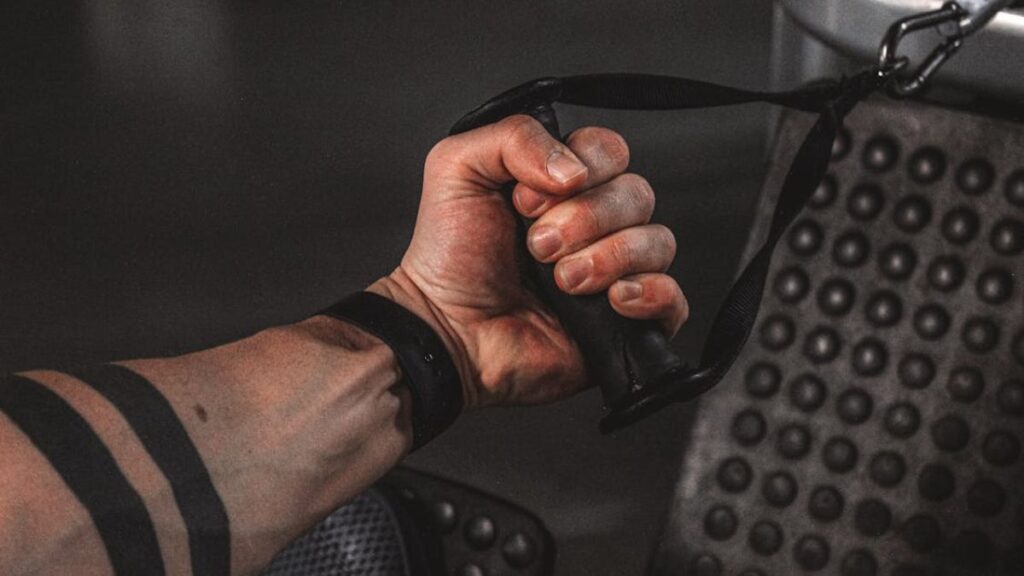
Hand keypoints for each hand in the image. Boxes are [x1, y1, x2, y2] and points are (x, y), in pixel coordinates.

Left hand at [368, 115, 687, 408]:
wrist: (446, 331)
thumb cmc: (448, 258)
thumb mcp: (457, 168)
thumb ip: (514, 135)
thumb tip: (575, 166)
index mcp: (563, 186)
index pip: (611, 152)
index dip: (582, 168)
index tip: (527, 200)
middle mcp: (595, 225)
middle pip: (637, 194)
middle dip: (585, 219)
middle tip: (537, 246)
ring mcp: (614, 274)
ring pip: (658, 242)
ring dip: (607, 257)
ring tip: (561, 281)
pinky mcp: (626, 323)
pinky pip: (674, 299)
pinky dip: (651, 293)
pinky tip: (612, 299)